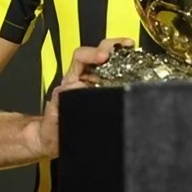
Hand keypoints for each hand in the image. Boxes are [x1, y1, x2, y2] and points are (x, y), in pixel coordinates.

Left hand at [33, 38, 134, 158]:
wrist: (56, 145)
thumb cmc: (53, 132)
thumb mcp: (52, 118)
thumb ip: (58, 102)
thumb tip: (75, 85)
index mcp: (72, 81)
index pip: (81, 57)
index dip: (93, 53)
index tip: (104, 56)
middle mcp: (86, 81)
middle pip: (100, 54)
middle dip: (113, 46)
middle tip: (126, 46)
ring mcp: (99, 88)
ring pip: (112, 65)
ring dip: (124, 56)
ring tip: (136, 52)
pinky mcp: (109, 97)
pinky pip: (120, 82)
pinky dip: (130, 74)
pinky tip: (140, 73)